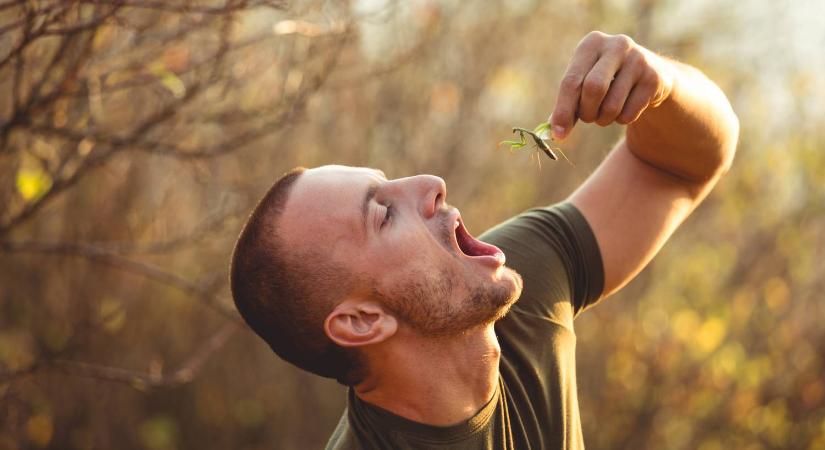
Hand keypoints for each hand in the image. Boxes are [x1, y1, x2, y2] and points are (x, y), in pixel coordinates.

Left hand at [550, 31, 674, 140]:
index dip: (563, 110)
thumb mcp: (584, 82)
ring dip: (603, 119)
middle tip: (587, 119)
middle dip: (586, 113)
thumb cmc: (606, 79)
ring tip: (605, 112)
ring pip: (611, 106)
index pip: (571, 81)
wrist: (649, 73)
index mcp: (591, 43)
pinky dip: (621, 120)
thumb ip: (568, 104)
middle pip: (593, 89)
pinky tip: (625, 107)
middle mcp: (616, 45)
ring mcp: (638, 60)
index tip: (559, 134)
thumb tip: (555, 131)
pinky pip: (629, 114)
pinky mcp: (654, 78)